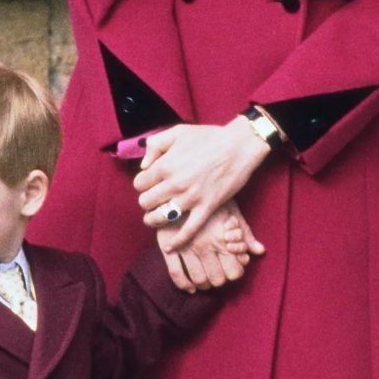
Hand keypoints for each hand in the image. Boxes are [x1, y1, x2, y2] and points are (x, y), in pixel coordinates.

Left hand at [137, 119, 270, 247]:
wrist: (239, 146)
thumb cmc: (209, 137)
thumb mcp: (178, 132)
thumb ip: (156, 145)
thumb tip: (144, 165)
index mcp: (166, 165)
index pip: (139, 184)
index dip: (142, 184)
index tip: (150, 183)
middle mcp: (175, 183)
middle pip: (146, 202)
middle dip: (147, 201)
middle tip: (154, 198)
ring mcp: (191, 198)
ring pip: (161, 218)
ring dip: (154, 220)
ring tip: (155, 218)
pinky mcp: (207, 207)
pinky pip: (189, 230)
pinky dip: (178, 241)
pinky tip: (169, 246)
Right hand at [159, 202, 263, 292]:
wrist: (181, 181)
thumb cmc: (211, 195)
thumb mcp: (232, 210)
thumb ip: (245, 233)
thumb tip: (260, 251)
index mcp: (222, 238)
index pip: (235, 272)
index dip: (236, 273)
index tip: (233, 268)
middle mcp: (205, 246)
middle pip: (217, 280)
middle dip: (220, 279)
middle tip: (219, 273)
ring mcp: (186, 247)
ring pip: (198, 280)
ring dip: (204, 284)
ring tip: (206, 278)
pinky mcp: (168, 246)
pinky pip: (176, 274)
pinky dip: (184, 285)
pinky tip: (190, 286)